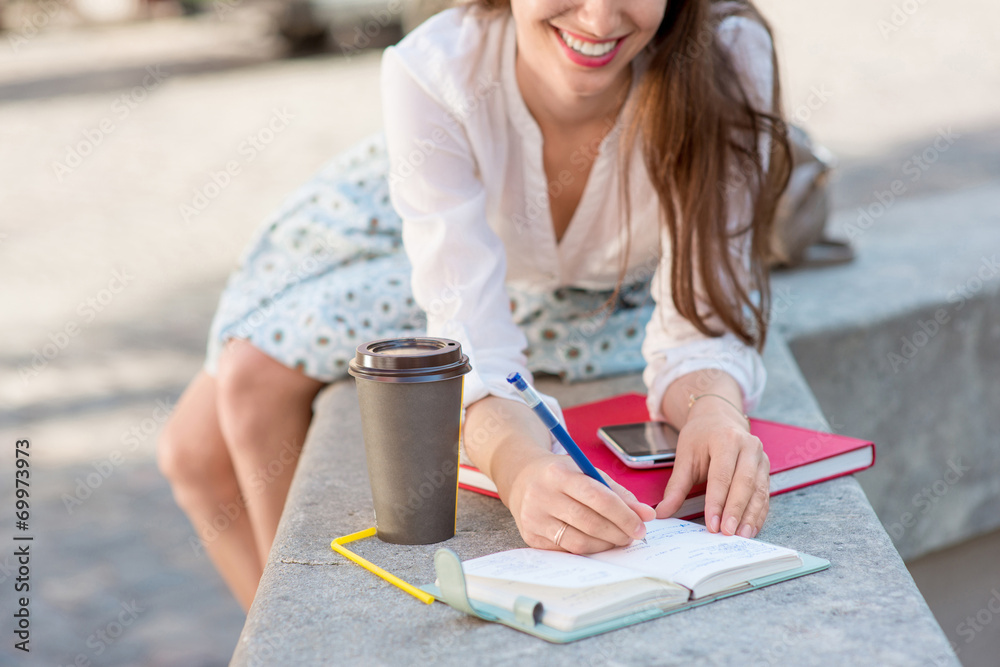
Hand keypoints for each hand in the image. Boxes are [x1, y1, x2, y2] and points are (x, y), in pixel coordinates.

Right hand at [505, 452, 654, 553]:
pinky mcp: (531, 537)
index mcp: (558, 474)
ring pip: (579, 541)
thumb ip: (617, 492)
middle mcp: (541, 496)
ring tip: (617, 539)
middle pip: (590, 523)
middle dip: (618, 533)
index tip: (641, 525)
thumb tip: (646, 515)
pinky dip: (588, 549)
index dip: (624, 515)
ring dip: (605, 544)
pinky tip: (597, 542)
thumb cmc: (561, 475)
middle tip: (632, 535)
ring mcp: (533, 518)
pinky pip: (567, 550)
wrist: (522, 479)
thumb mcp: (587, 472)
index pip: (598, 498)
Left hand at [655, 414, 769, 537]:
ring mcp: (761, 458)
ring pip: (759, 491)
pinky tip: (750, 528)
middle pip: (744, 483)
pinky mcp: (766, 469)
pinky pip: (765, 495)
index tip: (712, 524)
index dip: (717, 502)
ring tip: (740, 535)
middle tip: (726, 532)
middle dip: (735, 510)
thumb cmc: (700, 437)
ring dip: (750, 516)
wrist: (718, 418)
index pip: (721, 475)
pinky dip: (758, 514)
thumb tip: (662, 512)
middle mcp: (748, 446)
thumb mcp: (684, 456)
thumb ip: (675, 486)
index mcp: (725, 439)